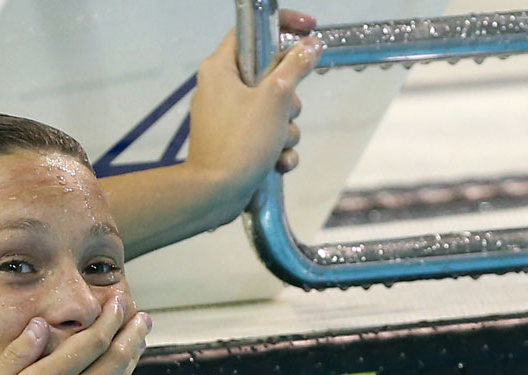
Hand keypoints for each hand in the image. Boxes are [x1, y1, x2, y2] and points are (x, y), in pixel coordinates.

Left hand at [185, 9, 321, 210]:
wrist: (215, 193)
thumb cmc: (240, 141)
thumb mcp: (275, 97)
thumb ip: (295, 67)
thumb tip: (311, 44)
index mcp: (220, 68)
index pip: (251, 32)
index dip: (281, 28)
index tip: (308, 30)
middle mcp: (220, 89)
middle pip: (270, 76)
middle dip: (289, 100)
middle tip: (285, 112)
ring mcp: (227, 118)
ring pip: (274, 111)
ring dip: (286, 130)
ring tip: (277, 144)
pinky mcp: (235, 143)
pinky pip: (267, 137)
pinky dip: (277, 150)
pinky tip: (278, 163)